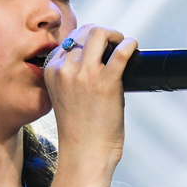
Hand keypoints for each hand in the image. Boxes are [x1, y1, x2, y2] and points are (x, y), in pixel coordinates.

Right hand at [44, 24, 137, 186]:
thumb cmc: (78, 132)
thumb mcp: (64, 98)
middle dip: (102, 33)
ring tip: (122, 44)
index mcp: (52, 72)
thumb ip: (70, 78)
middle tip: (113, 44)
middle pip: (84, 31)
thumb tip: (93, 60)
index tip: (99, 47)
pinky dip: (130, 44)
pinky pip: (121, 51)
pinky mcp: (107, 82)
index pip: (69, 39)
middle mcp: (65, 69)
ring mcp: (85, 74)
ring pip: (99, 32)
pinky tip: (134, 47)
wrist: (84, 155)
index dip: (86, 39)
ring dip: (115, 34)